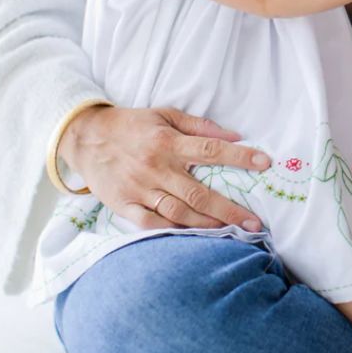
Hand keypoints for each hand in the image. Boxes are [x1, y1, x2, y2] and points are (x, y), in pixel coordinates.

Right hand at [58, 104, 270, 231]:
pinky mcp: (124, 206)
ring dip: (207, 225)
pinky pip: (151, 224)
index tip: (265, 163)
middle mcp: (156, 168)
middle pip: (199, 193)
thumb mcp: (166, 115)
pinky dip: (173, 231)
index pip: (211, 150)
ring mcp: (139, 190)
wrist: (86, 138)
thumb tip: (235, 135)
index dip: (240, 157)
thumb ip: (200, 126)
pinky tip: (194, 237)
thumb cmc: (132, 125)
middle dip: (230, 209)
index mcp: (168, 143)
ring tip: (233, 232)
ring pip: (178, 213)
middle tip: (255, 222)